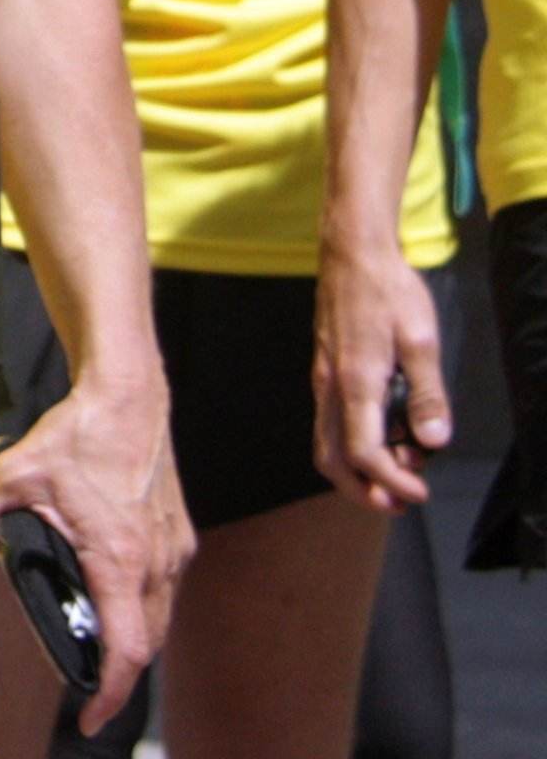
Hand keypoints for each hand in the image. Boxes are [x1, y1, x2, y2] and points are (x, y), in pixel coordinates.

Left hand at [0, 373, 187, 735]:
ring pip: (159, 619)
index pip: (126, 648)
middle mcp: (156, 562)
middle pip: (146, 644)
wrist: (130, 397)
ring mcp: (174, 551)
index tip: (89, 721)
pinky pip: (163, 591)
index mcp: (119, 558)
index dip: (111, 694)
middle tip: (85, 695)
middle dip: (117, 676)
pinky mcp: (179, 538)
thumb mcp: (10, 475)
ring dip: (131, 643)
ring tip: (96, 655)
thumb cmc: (78, 436)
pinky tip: (112, 605)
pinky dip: (140, 610)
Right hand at [314, 234, 452, 511]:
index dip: (391, 482)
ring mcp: (323, 380)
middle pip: (331, 459)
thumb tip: (435, 440)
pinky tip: (385, 438)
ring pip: (325, 444)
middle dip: (362, 491)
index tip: (420, 494)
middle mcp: (331, 387)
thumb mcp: (421, 339)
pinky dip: (352, 446)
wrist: (351, 255)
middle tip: (400, 503)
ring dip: (357, 471)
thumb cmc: (389, 291)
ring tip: (398, 473)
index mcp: (355, 382)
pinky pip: (330, 423)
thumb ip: (428, 392)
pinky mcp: (325, 372)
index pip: (363, 452)